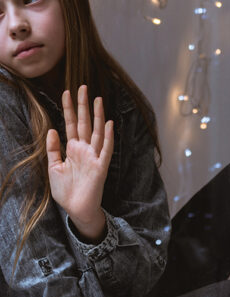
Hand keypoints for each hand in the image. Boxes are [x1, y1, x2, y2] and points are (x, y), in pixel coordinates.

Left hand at [46, 85, 113, 242]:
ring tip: (97, 99)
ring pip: (97, 132)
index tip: (66, 92)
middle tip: (82, 87)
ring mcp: (94, 156)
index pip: (71, 124)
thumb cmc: (66, 191)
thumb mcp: (54, 168)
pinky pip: (106, 149)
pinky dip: (108, 137)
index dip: (68, 108)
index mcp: (73, 149)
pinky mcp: (101, 166)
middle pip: (84, 123)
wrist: (76, 209)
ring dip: (97, 116)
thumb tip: (52, 129)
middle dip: (82, 105)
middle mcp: (85, 149)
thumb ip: (53, 149)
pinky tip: (109, 124)